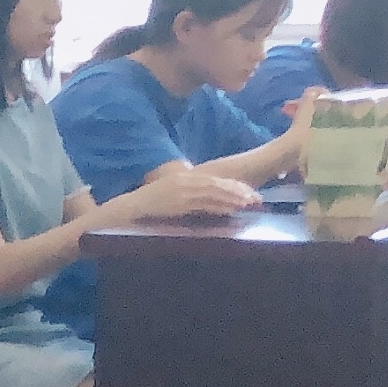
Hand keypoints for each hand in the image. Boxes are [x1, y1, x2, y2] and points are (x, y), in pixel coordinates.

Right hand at [117, 164, 258, 223]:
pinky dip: (218, 206)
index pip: (215, 179)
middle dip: (238, 191)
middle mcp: (186, 180)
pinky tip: (230, 210)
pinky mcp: (179, 203)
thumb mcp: (170, 189)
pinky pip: (203, 204)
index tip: (248, 191)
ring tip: (248, 204)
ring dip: (232, 198)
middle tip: (256, 198)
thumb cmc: (149, 200)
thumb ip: (186, 188)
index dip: (233, 185)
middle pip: (218, 184)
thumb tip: (202, 194)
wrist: (132, 206)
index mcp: (185, 176)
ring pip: (214, 193)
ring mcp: (183, 191)